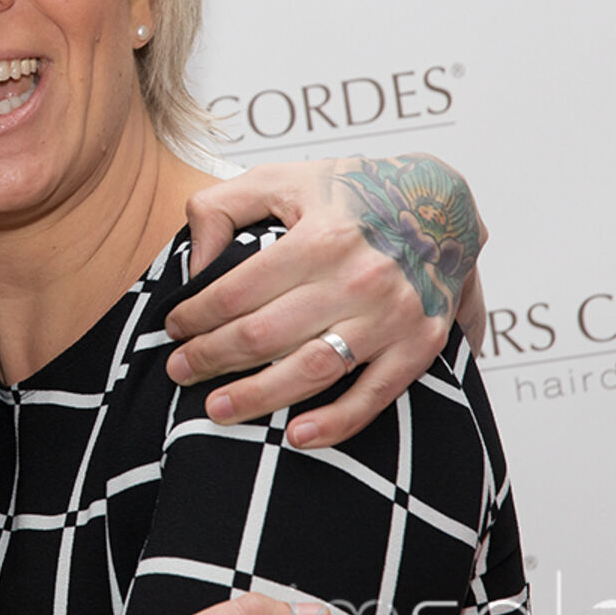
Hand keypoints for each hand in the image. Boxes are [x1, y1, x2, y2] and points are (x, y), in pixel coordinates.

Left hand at [163, 154, 485, 447]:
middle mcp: (358, 278)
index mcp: (321, 236)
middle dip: (211, 358)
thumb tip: (195, 264)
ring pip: (311, 370)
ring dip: (258, 397)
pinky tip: (297, 436)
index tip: (174, 327)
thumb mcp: (281, 178)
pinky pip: (374, 396)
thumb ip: (222, 207)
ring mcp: (391, 316)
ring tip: (216, 409)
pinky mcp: (418, 344)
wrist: (442, 203)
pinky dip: (336, 423)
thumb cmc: (351, 191)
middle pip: (266, 335)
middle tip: (180, 370)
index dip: (196, 315)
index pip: (238, 291)